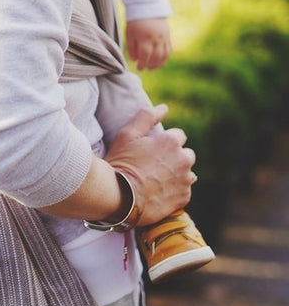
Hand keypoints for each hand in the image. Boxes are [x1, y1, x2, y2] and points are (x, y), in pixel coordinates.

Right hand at [105, 104, 195, 225]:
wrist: (119, 196)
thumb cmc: (121, 162)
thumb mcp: (127, 134)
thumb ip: (147, 117)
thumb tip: (164, 108)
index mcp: (172, 141)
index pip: (178, 136)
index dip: (164, 142)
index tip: (151, 151)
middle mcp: (184, 159)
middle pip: (186, 154)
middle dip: (174, 158)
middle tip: (153, 166)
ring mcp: (185, 180)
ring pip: (186, 173)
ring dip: (176, 175)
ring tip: (156, 181)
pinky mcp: (184, 198)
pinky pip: (184, 191)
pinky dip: (174, 191)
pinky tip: (158, 193)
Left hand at [126, 17, 171, 69]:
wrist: (148, 9)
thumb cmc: (135, 22)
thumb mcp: (129, 34)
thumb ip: (131, 47)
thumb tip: (134, 60)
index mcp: (145, 38)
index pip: (145, 56)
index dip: (142, 64)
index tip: (139, 68)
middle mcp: (156, 39)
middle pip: (155, 57)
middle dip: (150, 65)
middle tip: (145, 68)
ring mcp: (163, 38)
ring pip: (164, 55)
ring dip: (159, 64)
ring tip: (153, 67)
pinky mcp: (168, 37)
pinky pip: (169, 50)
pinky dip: (165, 58)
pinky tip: (160, 61)